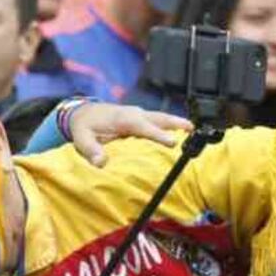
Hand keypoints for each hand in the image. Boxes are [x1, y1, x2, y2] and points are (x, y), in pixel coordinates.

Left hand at [68, 103, 192, 166]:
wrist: (82, 113)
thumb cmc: (84, 127)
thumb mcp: (82, 139)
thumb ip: (91, 151)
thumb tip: (101, 163)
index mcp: (122, 119)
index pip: (143, 127)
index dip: (158, 134)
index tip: (172, 142)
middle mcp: (134, 114)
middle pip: (158, 118)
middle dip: (175, 124)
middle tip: (192, 130)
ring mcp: (139, 114)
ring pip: (161, 117)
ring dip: (177, 122)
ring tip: (193, 129)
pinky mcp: (141, 117)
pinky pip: (158, 120)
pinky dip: (171, 124)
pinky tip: (183, 130)